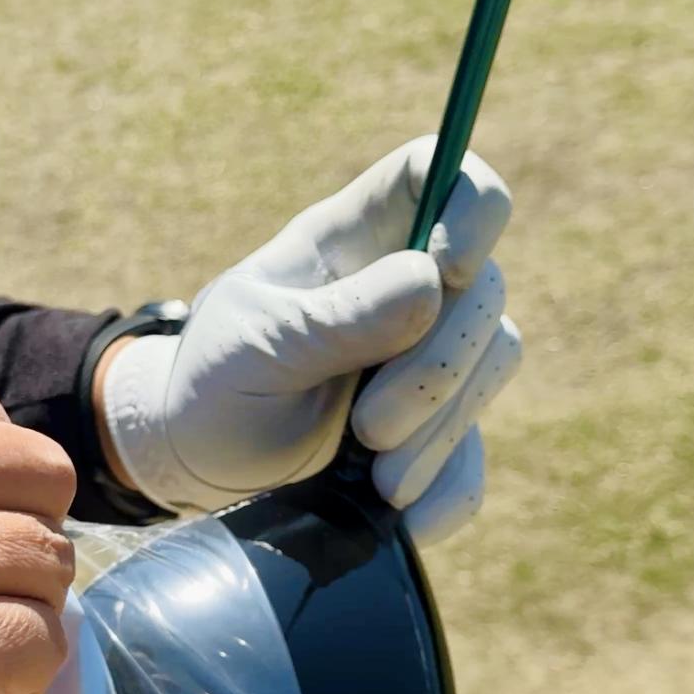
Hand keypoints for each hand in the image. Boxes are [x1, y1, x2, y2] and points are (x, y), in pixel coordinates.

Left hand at [98, 136, 520, 543]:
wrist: (198, 464)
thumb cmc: (213, 383)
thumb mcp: (256, 348)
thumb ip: (337, 319)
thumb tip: (434, 282)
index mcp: (352, 240)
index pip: (440, 173)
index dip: (470, 203)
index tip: (447, 267)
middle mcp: (401, 287)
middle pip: (486, 286)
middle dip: (441, 366)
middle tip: (370, 427)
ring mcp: (424, 356)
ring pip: (494, 361)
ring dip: (444, 430)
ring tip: (379, 480)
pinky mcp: (432, 428)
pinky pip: (474, 450)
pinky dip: (452, 487)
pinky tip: (412, 519)